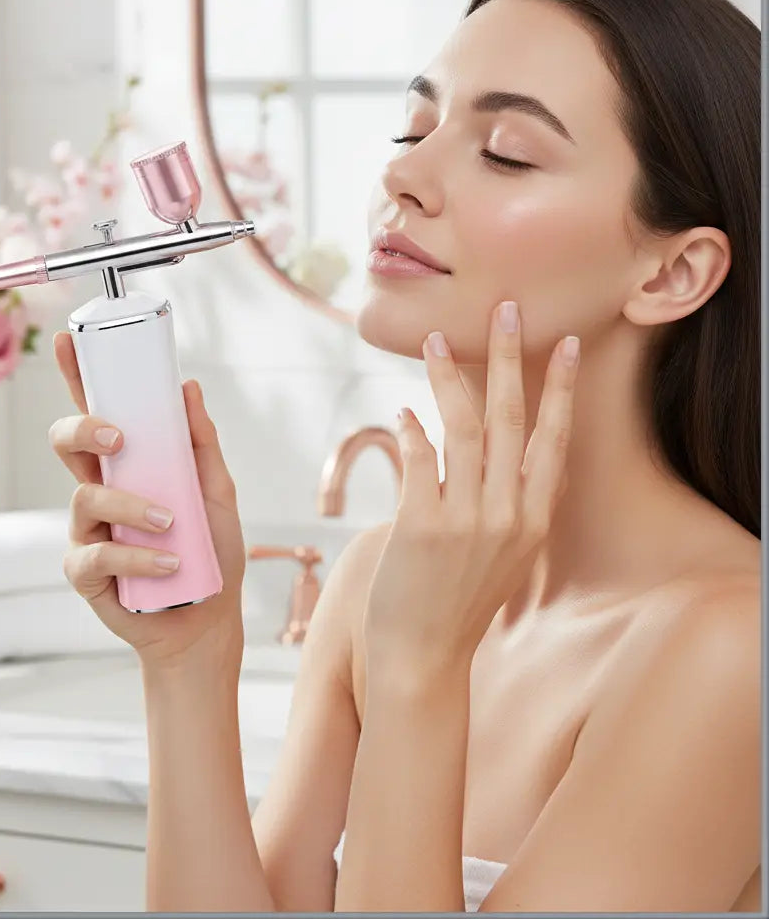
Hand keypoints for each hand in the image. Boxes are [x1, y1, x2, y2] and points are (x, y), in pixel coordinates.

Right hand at [50, 332, 246, 671]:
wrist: (208, 620)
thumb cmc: (210, 552)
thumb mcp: (216, 493)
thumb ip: (201, 444)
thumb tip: (189, 388)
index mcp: (127, 465)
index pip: (96, 412)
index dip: (78, 376)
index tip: (69, 340)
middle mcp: (100, 491)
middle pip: (66, 444)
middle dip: (83, 430)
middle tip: (119, 438)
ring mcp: (88, 531)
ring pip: (84, 497)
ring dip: (131, 507)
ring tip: (172, 525)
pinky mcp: (86, 574)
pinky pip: (97, 555)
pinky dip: (136, 557)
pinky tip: (167, 565)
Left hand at [363, 301, 579, 677]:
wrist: (425, 658)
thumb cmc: (458, 603)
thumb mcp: (502, 555)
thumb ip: (502, 504)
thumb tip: (475, 452)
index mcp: (533, 520)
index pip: (553, 440)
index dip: (558, 390)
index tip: (564, 345)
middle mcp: (508, 515)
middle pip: (512, 420)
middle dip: (509, 359)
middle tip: (506, 310)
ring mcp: (468, 520)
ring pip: (464, 428)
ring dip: (449, 377)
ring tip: (436, 340)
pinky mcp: (423, 526)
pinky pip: (420, 459)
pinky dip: (411, 430)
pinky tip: (404, 411)